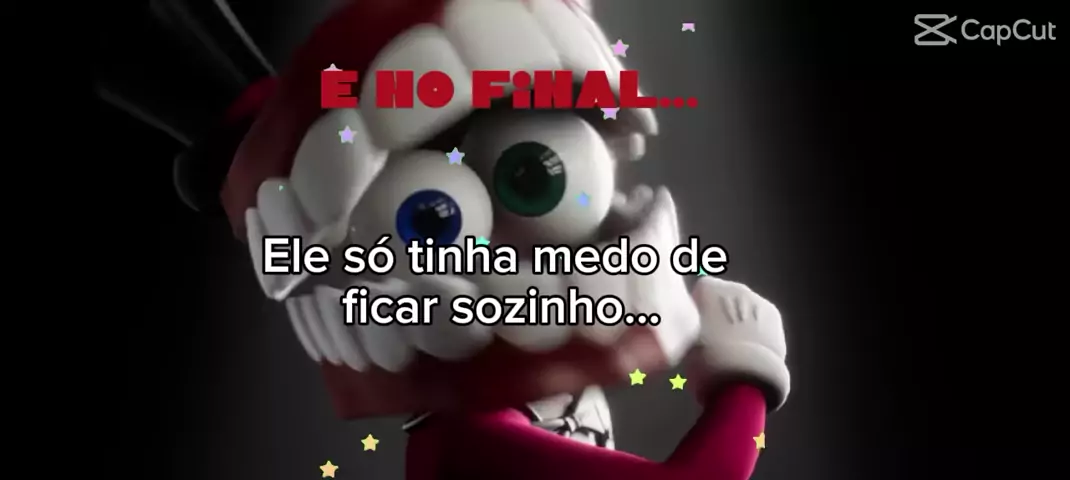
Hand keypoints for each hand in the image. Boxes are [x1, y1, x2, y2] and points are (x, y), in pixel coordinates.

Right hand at [685, 277, 790, 410]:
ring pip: (744, 305)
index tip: (697, 327)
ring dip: (739, 320)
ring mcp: (757, 299)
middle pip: (724, 295)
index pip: (700, 290)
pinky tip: (751, 350)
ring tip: (735, 347)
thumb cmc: (705, 357)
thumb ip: (692, 325)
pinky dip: (756, 328)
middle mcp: (733, 287)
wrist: (742, 373)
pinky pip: (759, 317)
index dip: (699, 310)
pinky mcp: (774, 314)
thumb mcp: (687, 340)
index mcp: (707, 288)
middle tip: (716, 337)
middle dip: (721, 312)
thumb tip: (697, 327)